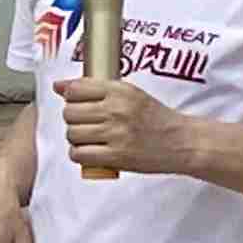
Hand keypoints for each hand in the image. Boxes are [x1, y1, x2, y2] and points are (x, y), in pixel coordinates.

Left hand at [56, 75, 194, 183]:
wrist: (183, 142)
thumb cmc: (156, 118)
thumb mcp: (131, 94)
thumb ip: (96, 89)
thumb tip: (59, 86)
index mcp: (121, 91)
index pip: (76, 89)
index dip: (71, 97)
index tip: (77, 102)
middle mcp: (117, 110)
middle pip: (69, 113)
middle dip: (74, 119)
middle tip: (87, 123)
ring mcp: (116, 134)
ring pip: (72, 134)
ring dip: (77, 138)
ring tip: (92, 138)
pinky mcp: (116, 156)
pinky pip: (78, 154)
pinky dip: (80, 154)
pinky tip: (91, 151)